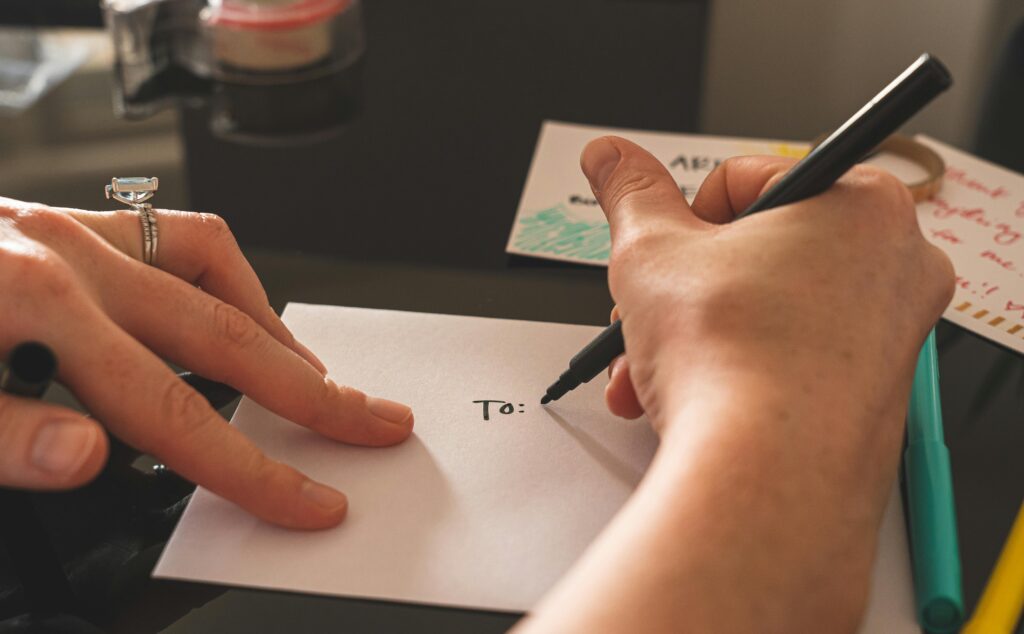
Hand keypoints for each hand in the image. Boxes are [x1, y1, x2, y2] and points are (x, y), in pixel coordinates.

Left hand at [0, 198, 413, 528]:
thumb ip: (2, 433)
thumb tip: (87, 459)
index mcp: (38, 307)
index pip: (175, 413)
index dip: (253, 468)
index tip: (309, 499)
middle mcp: (71, 261)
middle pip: (227, 338)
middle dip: (313, 391)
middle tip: (374, 421)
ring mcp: (71, 234)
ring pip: (212, 268)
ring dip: (271, 328)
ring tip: (310, 375)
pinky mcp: (61, 224)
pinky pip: (172, 233)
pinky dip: (221, 272)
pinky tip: (231, 306)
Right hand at [588, 138, 952, 436]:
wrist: (765, 476)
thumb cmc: (733, 360)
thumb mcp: (651, 252)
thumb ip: (630, 193)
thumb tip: (611, 157)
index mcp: (858, 204)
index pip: (746, 181)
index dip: (683, 220)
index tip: (661, 253)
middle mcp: (894, 263)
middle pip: (755, 252)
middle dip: (681, 289)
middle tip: (647, 312)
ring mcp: (891, 333)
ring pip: (764, 310)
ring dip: (690, 336)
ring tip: (647, 369)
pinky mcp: (873, 391)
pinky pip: (787, 358)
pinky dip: (731, 370)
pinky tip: (682, 397)